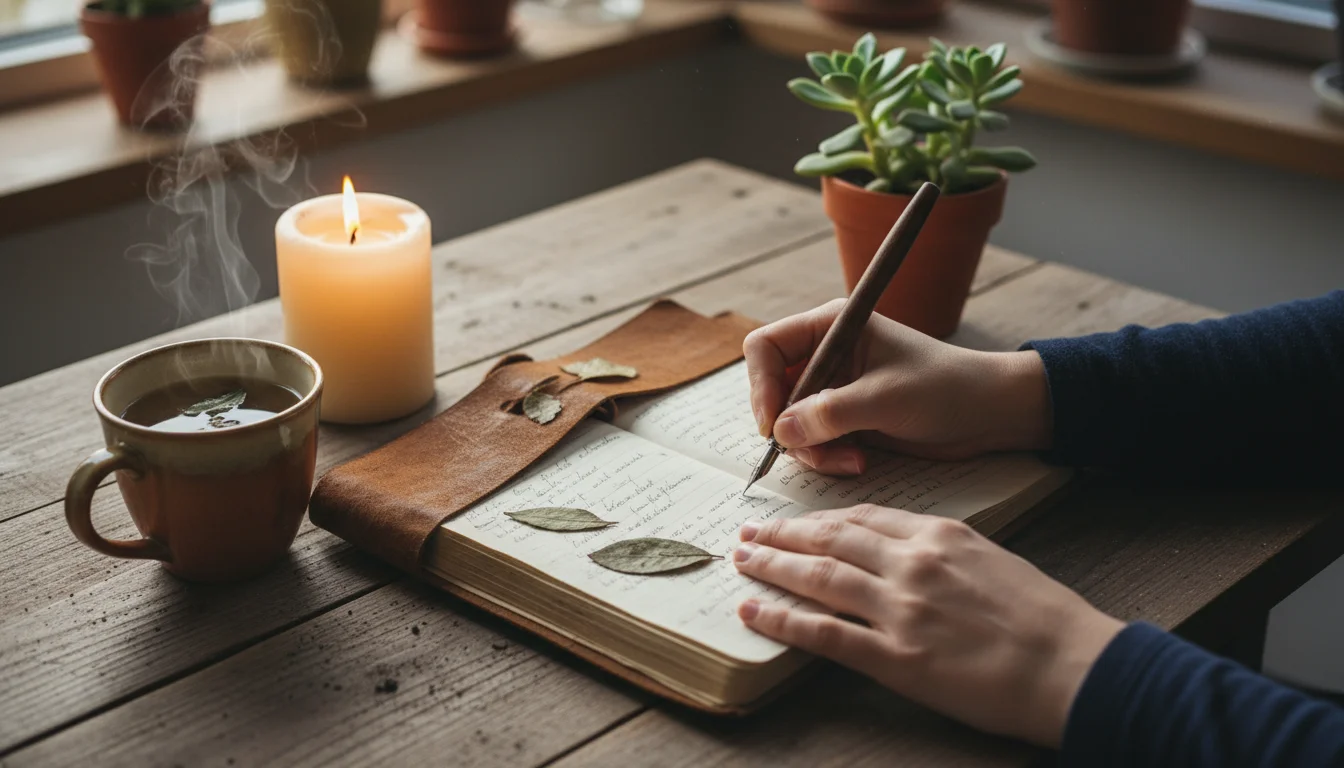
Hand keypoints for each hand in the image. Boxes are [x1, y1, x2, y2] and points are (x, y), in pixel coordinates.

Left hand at [732, 505, 1123, 747]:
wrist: (1074, 665)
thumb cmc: (1045, 617)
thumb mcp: (993, 560)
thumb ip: (945, 552)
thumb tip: (906, 554)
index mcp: (939, 535)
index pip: (862, 518)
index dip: (821, 518)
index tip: (795, 520)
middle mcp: (913, 563)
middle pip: (830, 538)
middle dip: (784, 534)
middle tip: (749, 531)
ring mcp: (901, 609)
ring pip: (819, 576)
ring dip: (773, 566)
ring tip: (742, 561)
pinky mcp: (897, 657)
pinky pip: (825, 633)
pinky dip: (783, 620)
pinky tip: (754, 612)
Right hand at [743, 300, 1051, 473]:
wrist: (988, 414)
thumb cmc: (945, 388)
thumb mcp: (886, 398)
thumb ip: (830, 413)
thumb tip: (781, 431)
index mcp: (831, 326)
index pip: (765, 347)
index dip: (761, 385)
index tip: (774, 424)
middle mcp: (825, 354)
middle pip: (772, 390)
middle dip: (789, 427)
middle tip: (813, 449)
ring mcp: (833, 388)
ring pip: (789, 423)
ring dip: (812, 449)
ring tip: (850, 460)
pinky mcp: (843, 418)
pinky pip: (812, 441)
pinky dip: (827, 457)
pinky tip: (858, 461)